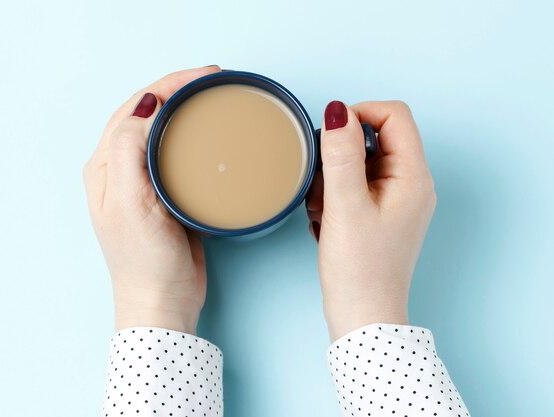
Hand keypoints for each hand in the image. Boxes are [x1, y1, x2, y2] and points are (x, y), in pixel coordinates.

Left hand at [83, 66, 220, 333]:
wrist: (163, 301)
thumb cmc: (143, 260)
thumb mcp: (129, 203)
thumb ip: (129, 151)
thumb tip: (147, 105)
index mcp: (105, 166)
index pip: (134, 109)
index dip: (166, 85)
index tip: (202, 76)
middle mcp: (120, 169)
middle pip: (148, 114)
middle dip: (178, 90)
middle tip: (213, 79)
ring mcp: (144, 181)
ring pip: (164, 133)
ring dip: (187, 111)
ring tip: (213, 98)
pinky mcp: (166, 195)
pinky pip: (179, 156)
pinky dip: (195, 139)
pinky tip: (212, 135)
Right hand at [306, 100, 435, 340]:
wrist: (363, 317)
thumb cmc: (360, 269)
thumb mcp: (345, 206)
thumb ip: (341, 155)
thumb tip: (338, 111)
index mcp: (413, 177)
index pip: (394, 115)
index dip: (360, 115)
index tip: (331, 136)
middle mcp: (411, 185)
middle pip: (376, 138)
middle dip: (341, 154)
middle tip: (324, 183)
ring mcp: (396, 201)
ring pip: (361, 163)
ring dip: (334, 178)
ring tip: (324, 209)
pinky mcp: (380, 215)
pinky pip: (356, 186)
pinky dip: (335, 196)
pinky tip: (325, 219)